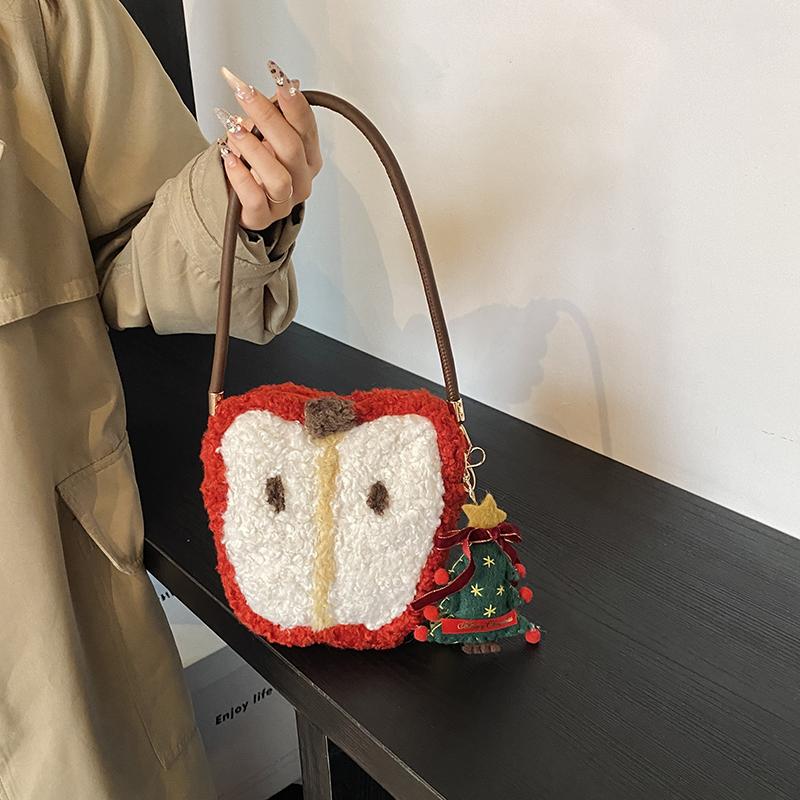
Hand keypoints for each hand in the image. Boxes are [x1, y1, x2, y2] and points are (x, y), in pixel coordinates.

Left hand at [215, 59, 321, 230]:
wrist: (234, 201)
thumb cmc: (253, 167)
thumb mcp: (264, 134)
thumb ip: (276, 113)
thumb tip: (289, 83)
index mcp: (308, 158)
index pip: (306, 126)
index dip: (293, 101)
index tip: (277, 75)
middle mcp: (301, 180)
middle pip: (292, 148)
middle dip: (266, 115)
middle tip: (243, 92)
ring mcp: (283, 202)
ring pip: (277, 177)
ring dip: (253, 148)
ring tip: (232, 128)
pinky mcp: (262, 218)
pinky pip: (255, 200)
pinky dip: (241, 177)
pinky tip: (229, 158)